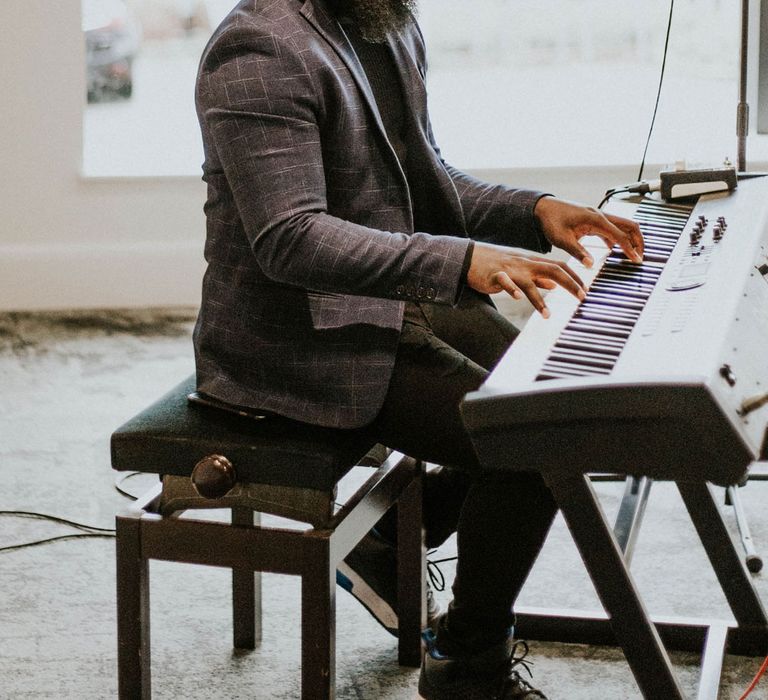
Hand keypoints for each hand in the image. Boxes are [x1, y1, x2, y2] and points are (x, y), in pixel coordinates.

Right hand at [466, 242, 585, 317]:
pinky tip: (516, 298)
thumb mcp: (521, 270)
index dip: (575, 277)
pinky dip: (511, 289)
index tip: (586, 290)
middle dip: (570, 283)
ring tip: (547, 314)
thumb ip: (538, 277)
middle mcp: (525, 264)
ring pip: (529, 282)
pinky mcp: (495, 275)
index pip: (560, 266)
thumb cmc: (497, 265)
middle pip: (552, 270)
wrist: (471, 258)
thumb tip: (555, 285)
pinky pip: (505, 282)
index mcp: (532, 262)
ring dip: (539, 299)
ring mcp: (510, 269)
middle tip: (582, 297)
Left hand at [534, 196, 643, 266]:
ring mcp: (598, 217)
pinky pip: (611, 229)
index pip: (620, 235)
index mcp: (596, 219)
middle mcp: (600, 216)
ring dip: (629, 239)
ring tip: (631, 255)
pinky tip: (614, 250)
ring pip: (622, 226)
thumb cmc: (551, 221)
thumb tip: (590, 264)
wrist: (543, 208)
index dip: (630, 249)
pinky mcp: (593, 220)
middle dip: (638, 241)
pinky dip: (617, 238)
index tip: (637, 261)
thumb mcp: (562, 240)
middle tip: (640, 257)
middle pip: (629, 226)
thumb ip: (577, 252)